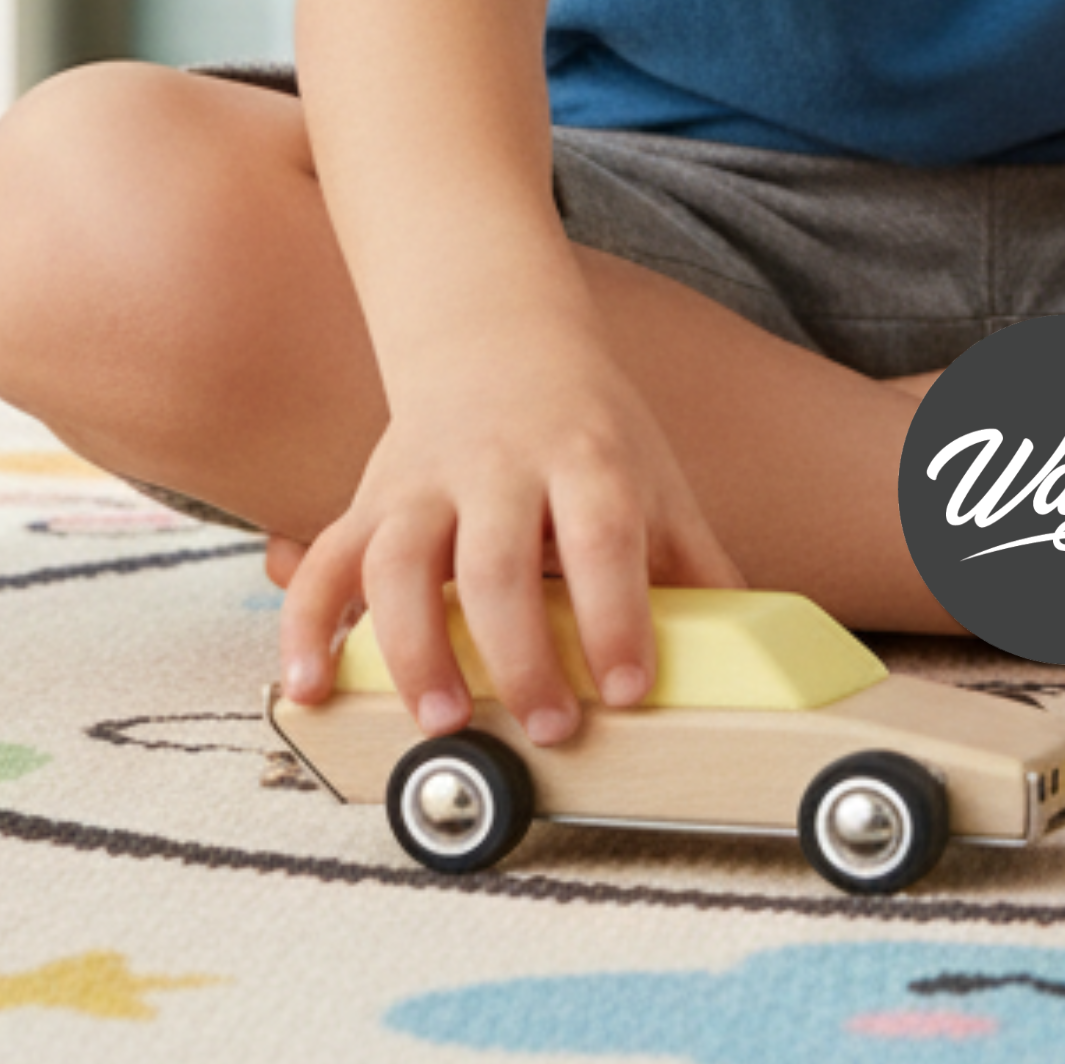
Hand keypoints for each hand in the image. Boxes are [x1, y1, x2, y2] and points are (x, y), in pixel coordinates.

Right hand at [270, 320, 743, 750]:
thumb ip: (694, 566)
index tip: (628, 688)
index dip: (614, 612)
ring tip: (442, 720)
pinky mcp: (369, 502)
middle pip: (497, 559)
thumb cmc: (586, 429)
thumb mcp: (654, 477)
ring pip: (399, 562)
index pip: (600, 532)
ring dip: (414, 647)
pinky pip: (325, 563)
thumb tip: (758, 656)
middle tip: (547, 724)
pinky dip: (306, 625)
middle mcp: (497, 465)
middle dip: (518, 649)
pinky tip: (310, 687)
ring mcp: (422, 483)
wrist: (496, 339)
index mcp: (583, 457)